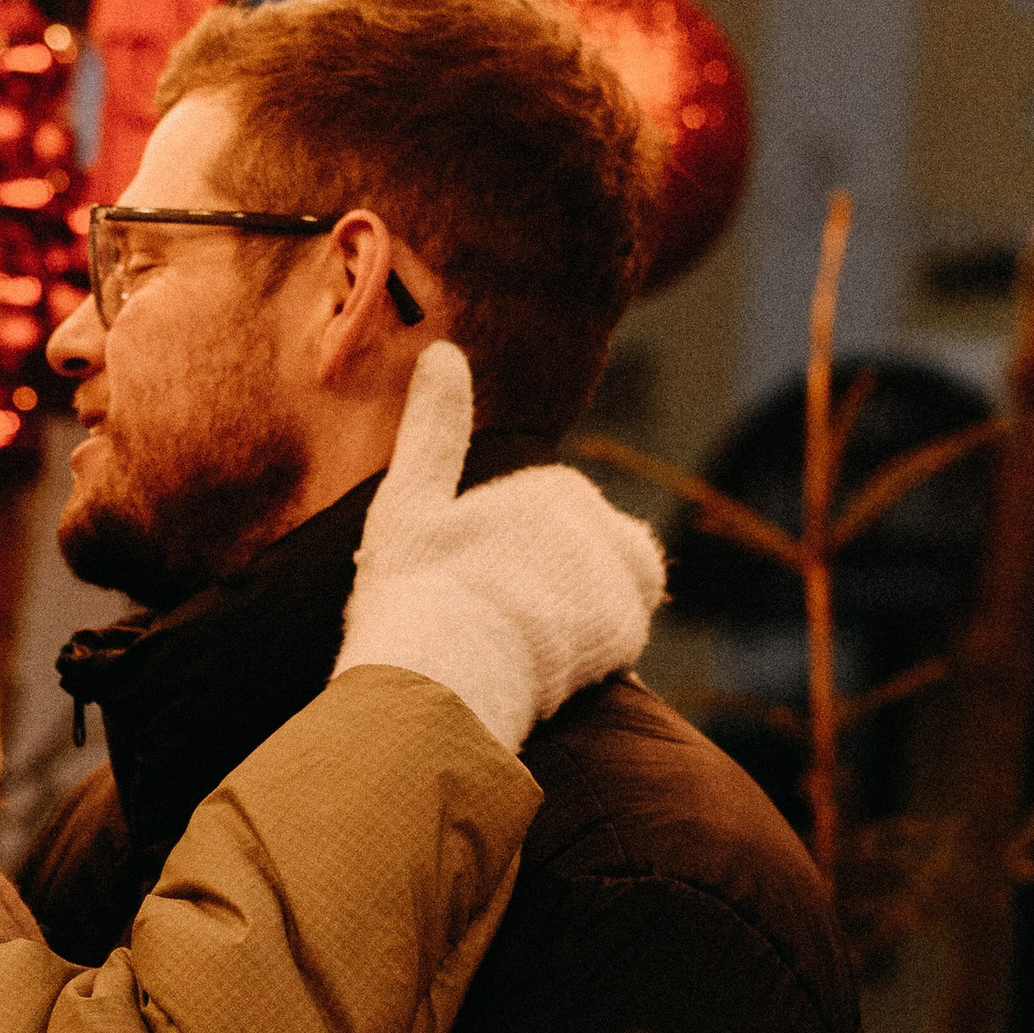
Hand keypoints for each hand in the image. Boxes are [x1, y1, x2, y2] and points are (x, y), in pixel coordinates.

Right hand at [334, 342, 664, 749]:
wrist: (442, 682)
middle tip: (490, 621)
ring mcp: (614, 580)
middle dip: (551, 582)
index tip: (468, 586)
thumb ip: (432, 429)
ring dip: (578, 609)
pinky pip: (621, 635)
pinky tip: (548, 663)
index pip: (548, 518)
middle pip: (583, 553)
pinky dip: (593, 646)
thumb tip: (444, 350)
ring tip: (521, 641)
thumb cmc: (412, 594)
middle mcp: (595, 525)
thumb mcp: (407, 503)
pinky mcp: (626, 632)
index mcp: (547, 489)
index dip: (510, 555)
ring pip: (609, 589)